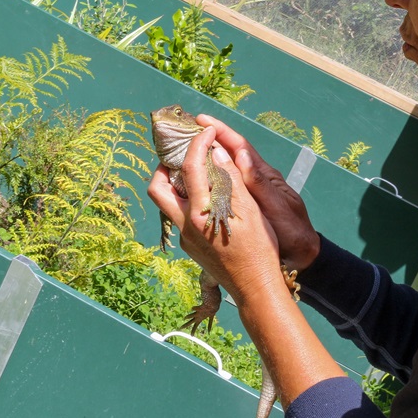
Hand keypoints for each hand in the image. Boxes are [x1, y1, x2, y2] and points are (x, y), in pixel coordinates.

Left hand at [148, 125, 284, 303]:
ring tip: (193, 172)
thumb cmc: (259, 248)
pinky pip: (177, 215)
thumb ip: (230, 179)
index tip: (207, 130)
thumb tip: (216, 152)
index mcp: (200, 212)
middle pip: (157, 187)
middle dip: (165, 166)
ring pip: (165, 203)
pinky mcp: (189, 245)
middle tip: (184, 153)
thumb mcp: (250, 209)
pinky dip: (184, 199)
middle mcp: (185, 224)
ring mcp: (185, 237)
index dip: (198, 143)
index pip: (190, 167)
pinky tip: (204, 195)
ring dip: (172, 183)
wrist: (255, 286)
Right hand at [195, 114, 320, 271]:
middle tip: (185, 132)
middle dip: (209, 141)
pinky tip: (194, 183)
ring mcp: (249, 193)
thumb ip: (259, 183)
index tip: (202, 120)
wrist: (302, 257)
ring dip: (206, 160)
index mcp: (265, 176)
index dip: (222, 131)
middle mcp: (255, 180)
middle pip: (229, 154)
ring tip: (182, 153)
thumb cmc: (293, 232)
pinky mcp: (243, 207)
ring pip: (224, 170)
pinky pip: (222, 189)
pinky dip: (208, 181)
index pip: (240, 147)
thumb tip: (240, 154)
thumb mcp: (277, 207)